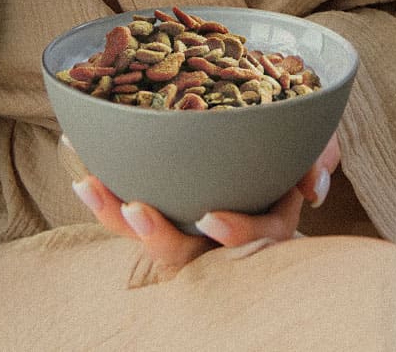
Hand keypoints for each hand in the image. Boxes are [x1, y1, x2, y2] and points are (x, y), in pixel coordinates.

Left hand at [68, 133, 341, 270]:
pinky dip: (100, 187)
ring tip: (90, 187)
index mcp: (261, 226)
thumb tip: (313, 185)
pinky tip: (77, 152)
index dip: (234, 235)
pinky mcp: (155, 205)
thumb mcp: (311, 149)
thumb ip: (319, 155)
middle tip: (135, 211)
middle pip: (186, 253)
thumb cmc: (287, 151)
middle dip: (158, 237)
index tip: (212, 220)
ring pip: (145, 234)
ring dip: (115, 215)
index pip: (253, 240)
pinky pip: (122, 206)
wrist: (258, 142)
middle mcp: (217, 236)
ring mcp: (183, 224)